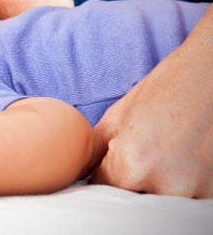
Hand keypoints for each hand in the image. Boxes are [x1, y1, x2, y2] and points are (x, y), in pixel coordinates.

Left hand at [92, 31, 212, 197]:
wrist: (211, 76)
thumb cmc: (164, 90)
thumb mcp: (118, 118)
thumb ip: (94, 151)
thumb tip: (77, 171)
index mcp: (131, 166)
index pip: (102, 187)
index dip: (103, 172)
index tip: (110, 160)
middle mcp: (163, 186)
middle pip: (131, 197)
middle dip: (129, 180)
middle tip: (141, 151)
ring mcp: (193, 191)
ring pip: (158, 199)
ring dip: (156, 184)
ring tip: (164, 152)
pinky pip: (184, 197)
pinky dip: (179, 183)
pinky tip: (180, 156)